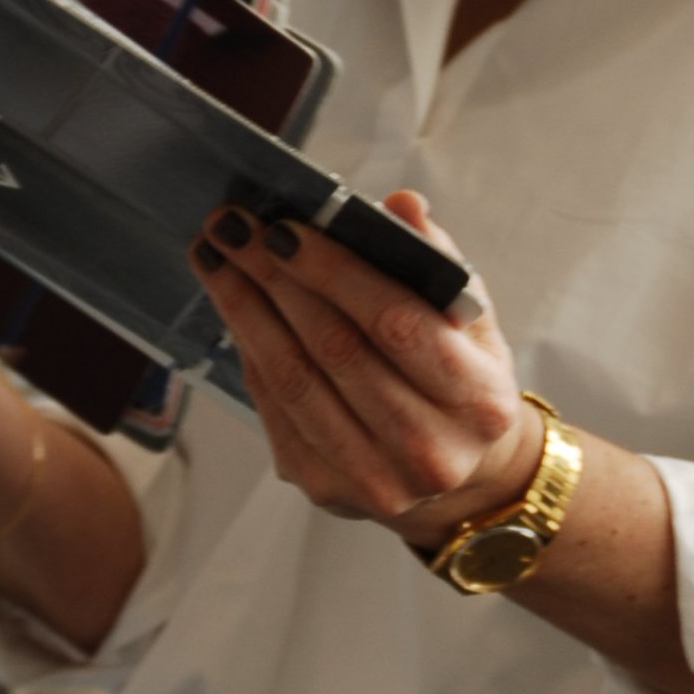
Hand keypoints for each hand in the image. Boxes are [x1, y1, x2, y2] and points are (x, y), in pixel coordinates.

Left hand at [190, 188, 539, 548]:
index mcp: (477, 401)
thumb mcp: (471, 320)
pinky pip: (273, 407)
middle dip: (274, 279)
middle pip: (335, 351)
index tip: (285, 228)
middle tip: (233, 228)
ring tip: (216, 258)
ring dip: (244, 311)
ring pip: (293, 382)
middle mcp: (430, 452)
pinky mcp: (324, 488)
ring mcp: (374, 480)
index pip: (397, 323)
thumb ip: (438, 260)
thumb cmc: (459, 379)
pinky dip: (249, 350)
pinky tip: (232, 306)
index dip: (335, 273)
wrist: (457, 476)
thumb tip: (399, 205)